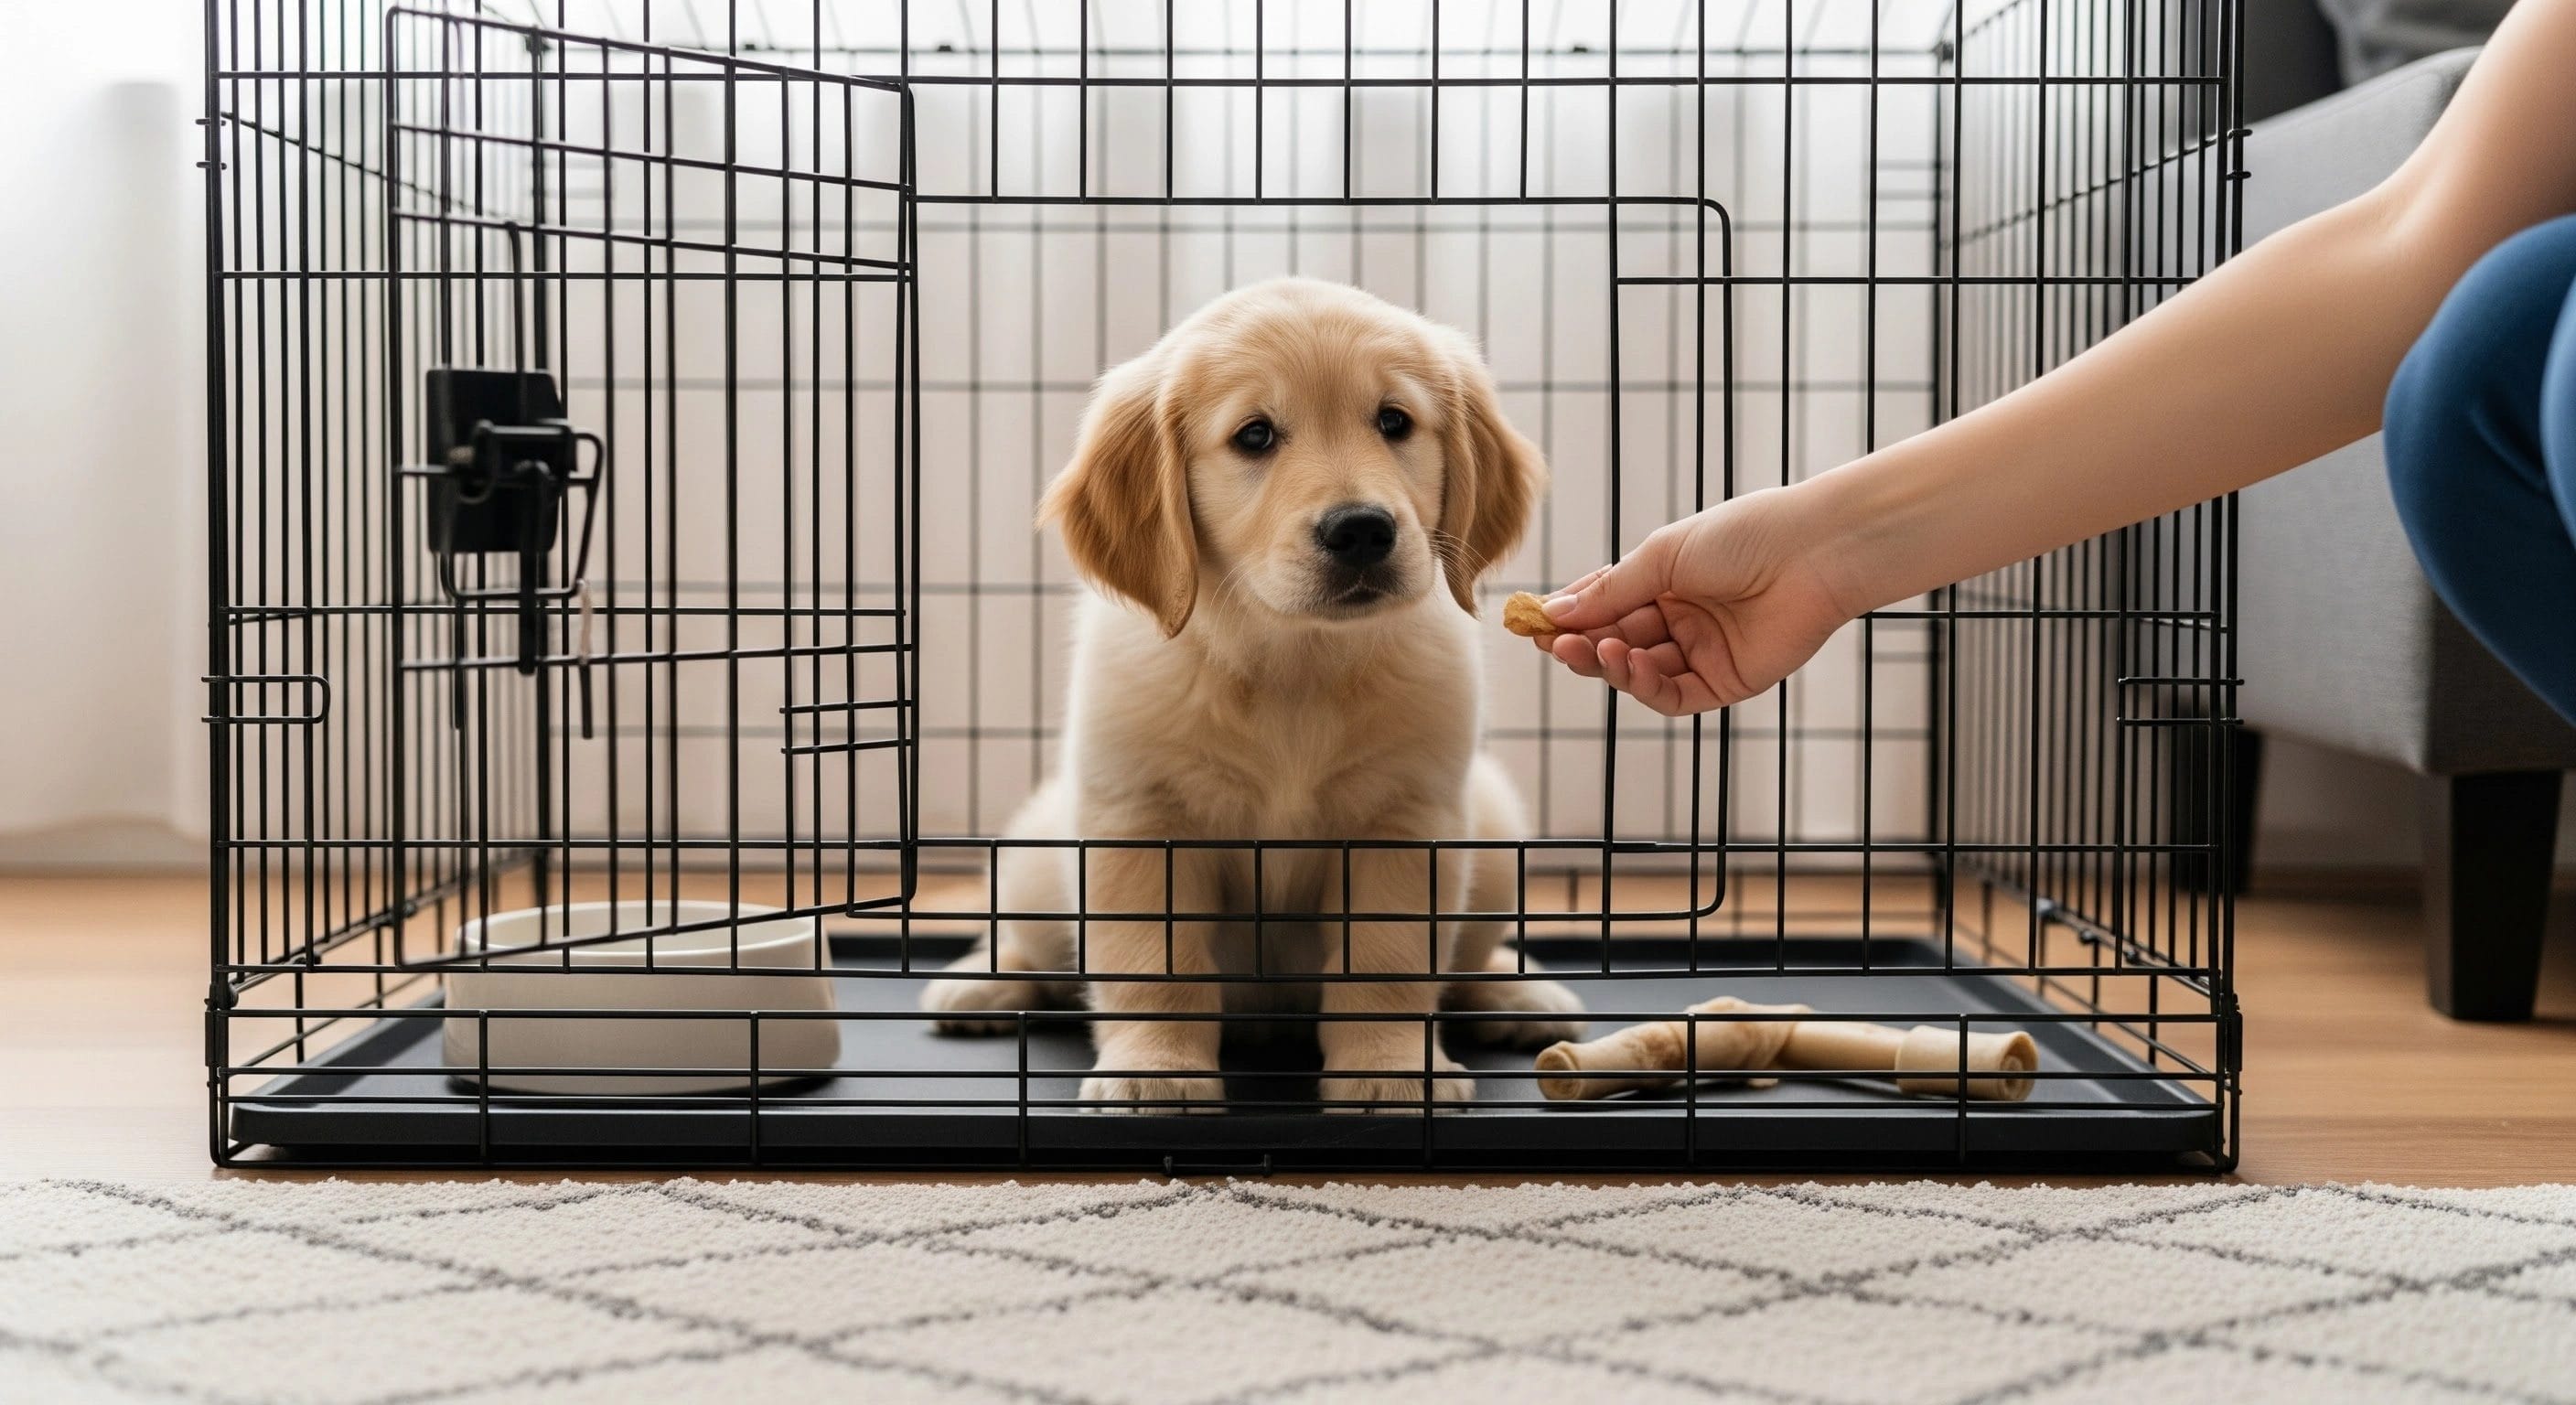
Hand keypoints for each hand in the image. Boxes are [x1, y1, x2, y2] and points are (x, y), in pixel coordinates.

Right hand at [1535, 486, 1862, 715]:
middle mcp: (1682, 618)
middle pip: (1617, 641)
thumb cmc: (1744, 537)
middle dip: (1584, 644)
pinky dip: (1644, 684)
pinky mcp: (1726, 682)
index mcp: (1667, 580)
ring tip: (1594, 651)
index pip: (1606, 604)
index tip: (1535, 624)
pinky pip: (1672, 694)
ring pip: (1639, 671)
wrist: (1813, 553)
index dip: (1571, 616)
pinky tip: (1629, 664)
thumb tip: (1553, 612)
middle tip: (1553, 646)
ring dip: (1611, 664)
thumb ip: (1610, 591)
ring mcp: (1702, 652)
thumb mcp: (1663, 556)